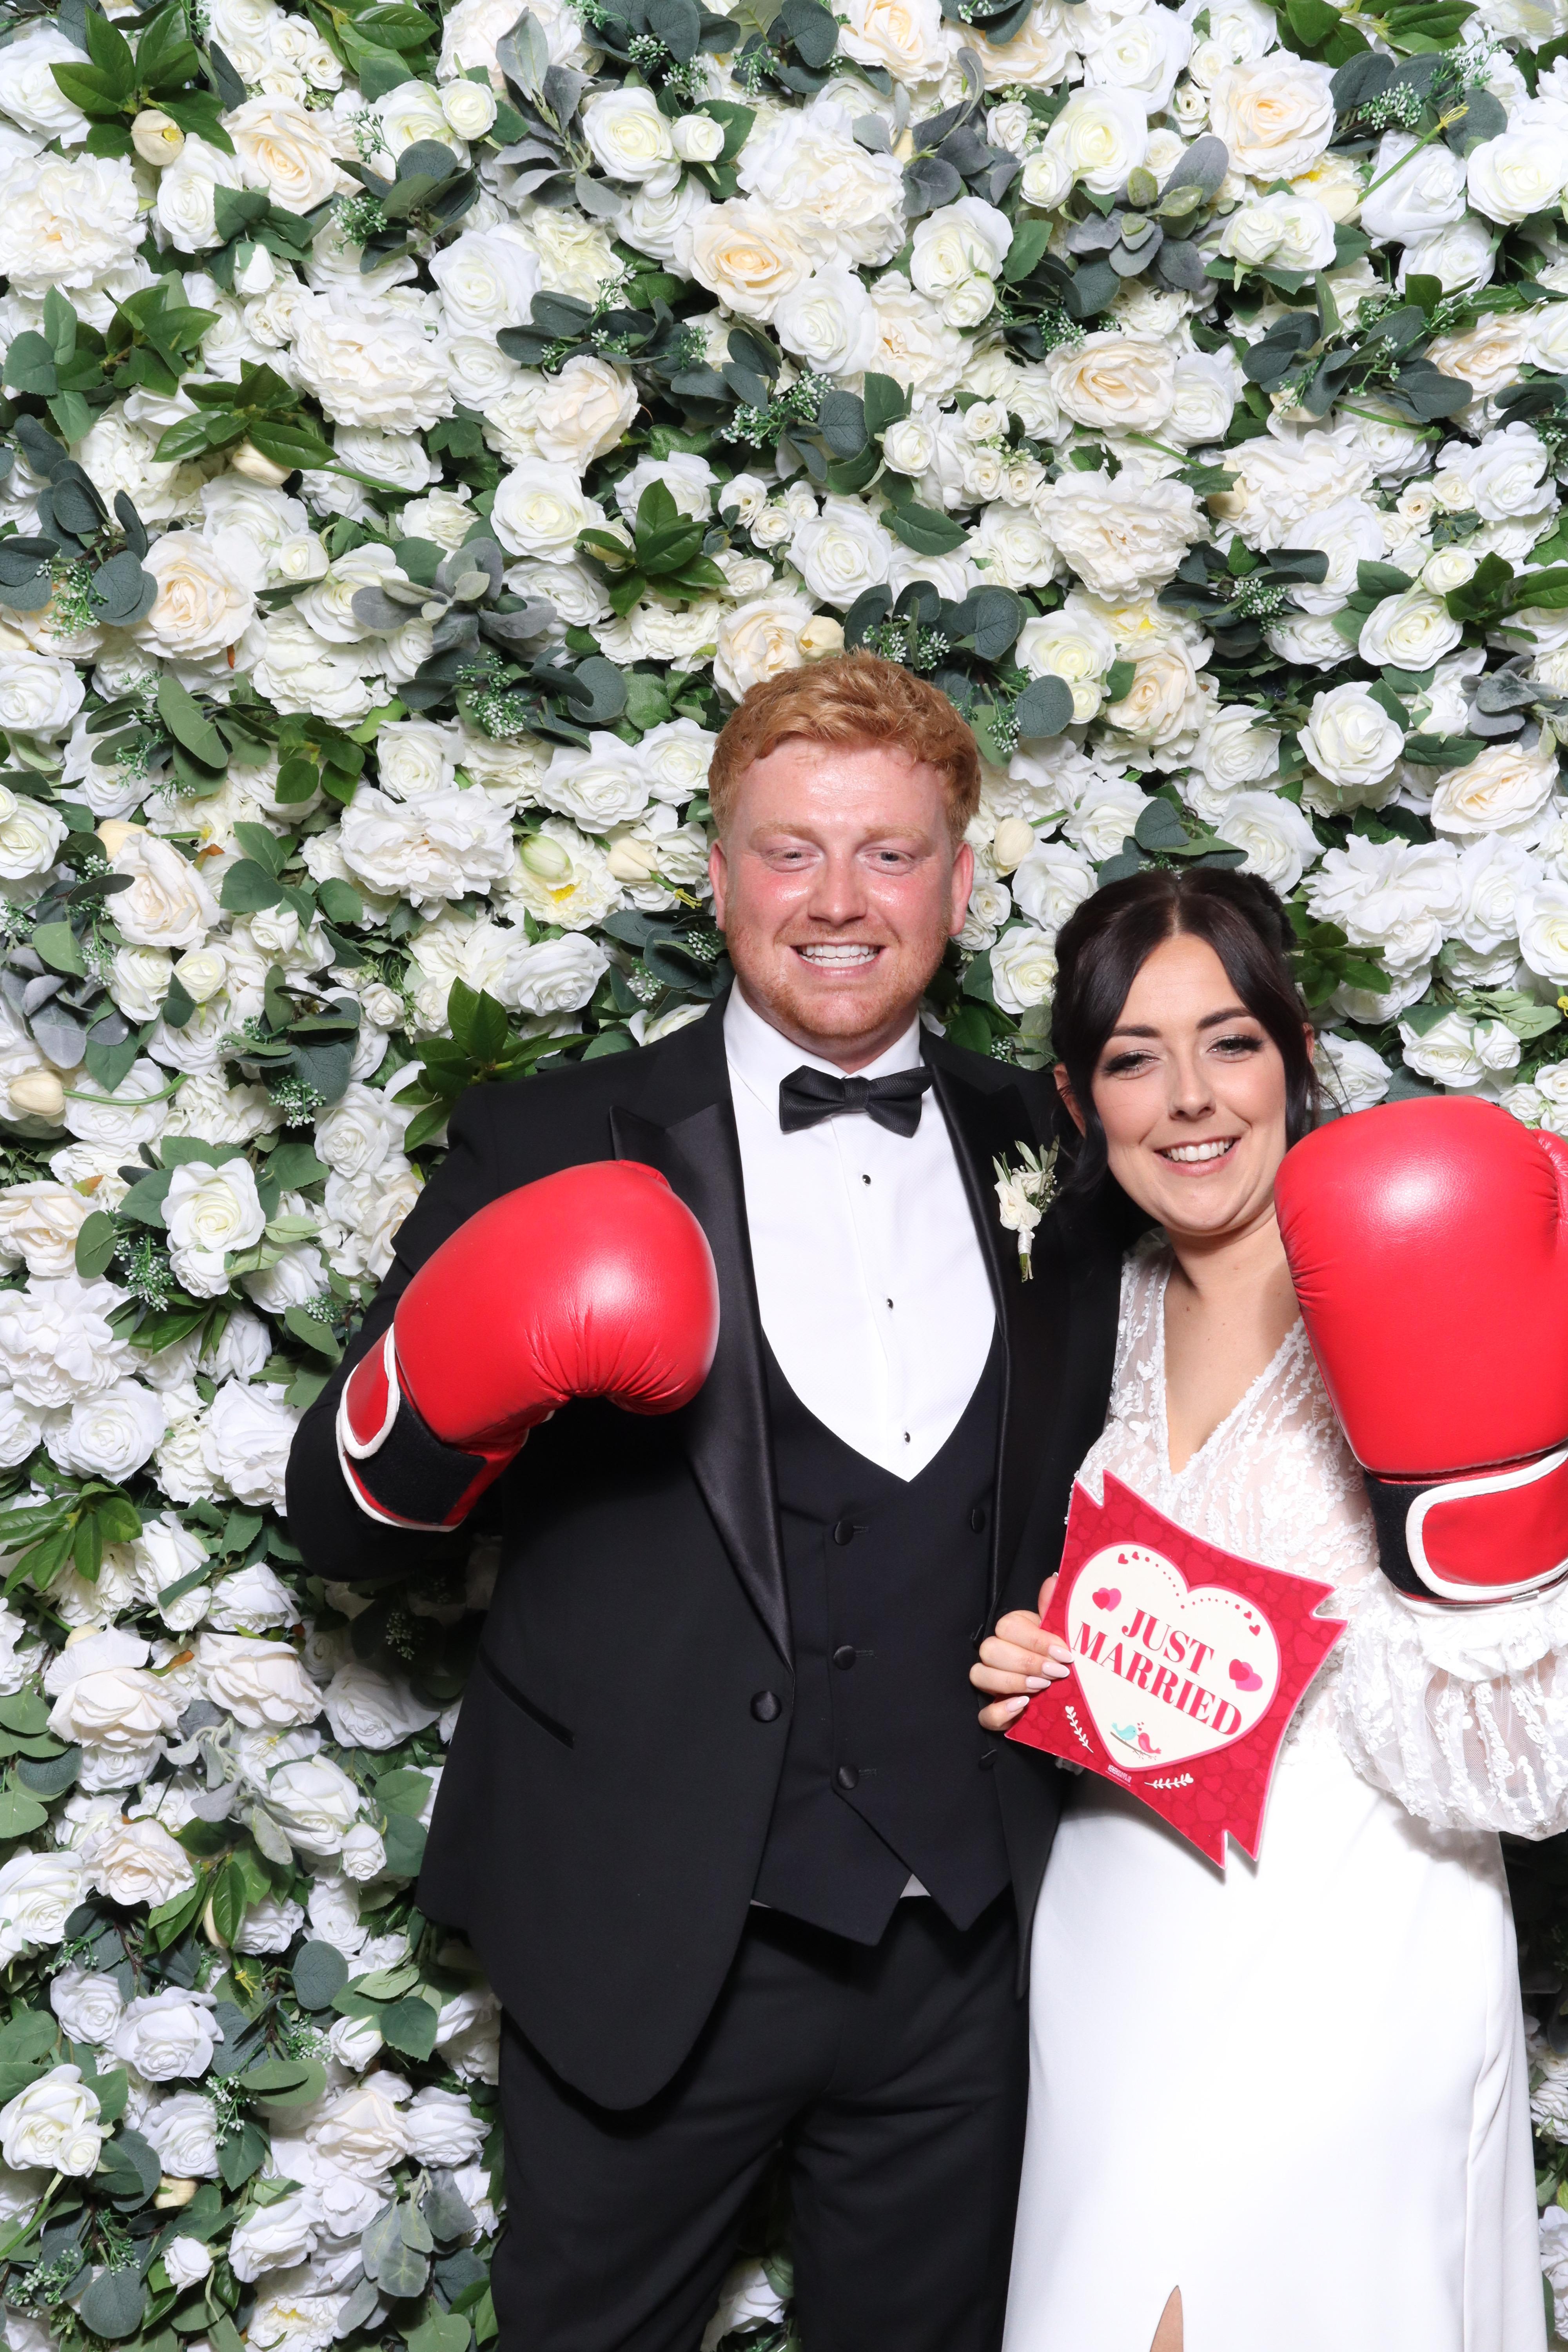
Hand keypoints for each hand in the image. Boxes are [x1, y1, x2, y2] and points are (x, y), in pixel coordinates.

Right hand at [971, 1575, 1072, 1733]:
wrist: (1069, 1697)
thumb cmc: (1062, 1659)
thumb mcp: (1062, 1634)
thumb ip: (1056, 1608)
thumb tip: (1055, 1579)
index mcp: (1012, 1632)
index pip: (1008, 1627)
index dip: (1036, 1640)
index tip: (1065, 1653)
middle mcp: (996, 1655)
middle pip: (990, 1650)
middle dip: (1026, 1661)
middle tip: (1057, 1672)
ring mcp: (991, 1685)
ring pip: (979, 1676)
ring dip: (1012, 1681)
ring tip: (1043, 1687)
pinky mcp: (994, 1713)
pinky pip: (984, 1715)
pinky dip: (1000, 1712)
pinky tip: (1022, 1706)